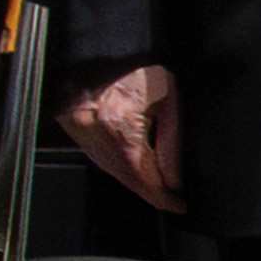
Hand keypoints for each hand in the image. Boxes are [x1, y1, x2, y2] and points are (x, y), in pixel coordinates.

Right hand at [62, 63, 180, 211]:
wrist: (87, 55)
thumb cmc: (125, 68)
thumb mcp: (165, 97)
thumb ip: (172, 139)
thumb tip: (175, 177)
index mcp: (123, 133)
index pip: (149, 183)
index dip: (169, 199)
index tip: (181, 204)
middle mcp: (100, 144)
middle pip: (133, 185)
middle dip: (156, 194)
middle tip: (174, 198)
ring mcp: (87, 144)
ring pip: (118, 177)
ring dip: (139, 182)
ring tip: (159, 182)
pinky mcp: (79, 140)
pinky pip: (105, 163)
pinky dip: (123, 169)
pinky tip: (135, 164)